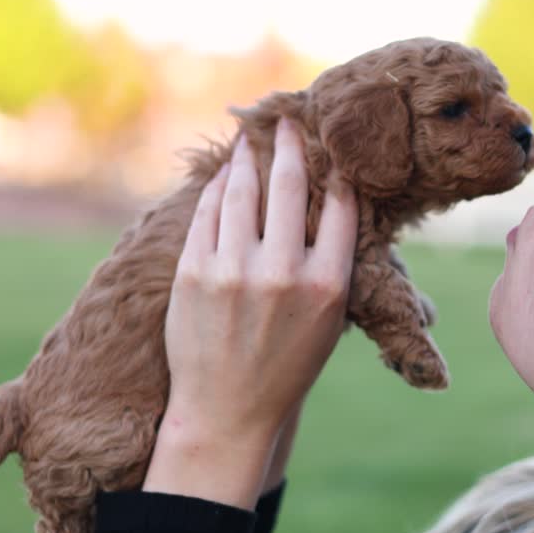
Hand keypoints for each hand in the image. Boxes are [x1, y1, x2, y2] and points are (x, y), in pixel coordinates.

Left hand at [143, 118, 357, 507]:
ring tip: (250, 140)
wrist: (227, 410)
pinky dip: (217, 189)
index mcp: (327, 285)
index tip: (333, 151)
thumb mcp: (328, 320)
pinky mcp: (193, 273)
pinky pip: (207, 214)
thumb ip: (329, 264)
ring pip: (241, 192)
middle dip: (289, 146)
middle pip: (289, 185)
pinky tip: (225, 176)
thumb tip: (330, 202)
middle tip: (287, 121)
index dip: (337, 173)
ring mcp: (233, 271)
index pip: (340, 207)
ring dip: (247, 158)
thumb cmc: (286, 364)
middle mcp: (282, 272)